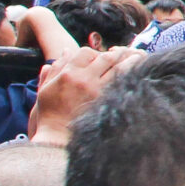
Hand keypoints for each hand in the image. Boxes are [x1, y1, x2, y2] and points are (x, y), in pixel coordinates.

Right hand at [27, 45, 144, 144]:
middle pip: (106, 57)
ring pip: (120, 68)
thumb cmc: (49, 112)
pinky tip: (138, 74)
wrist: (56, 135)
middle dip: (116, 53)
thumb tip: (66, 50)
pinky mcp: (106, 101)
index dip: (93, 52)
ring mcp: (97, 90)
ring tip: (138, 56)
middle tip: (123, 52)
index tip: (98, 57)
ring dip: (130, 60)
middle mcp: (84, 79)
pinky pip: (123, 84)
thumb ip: (56, 67)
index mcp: (68, 73)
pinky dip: (132, 76)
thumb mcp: (46, 87)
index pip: (86, 52)